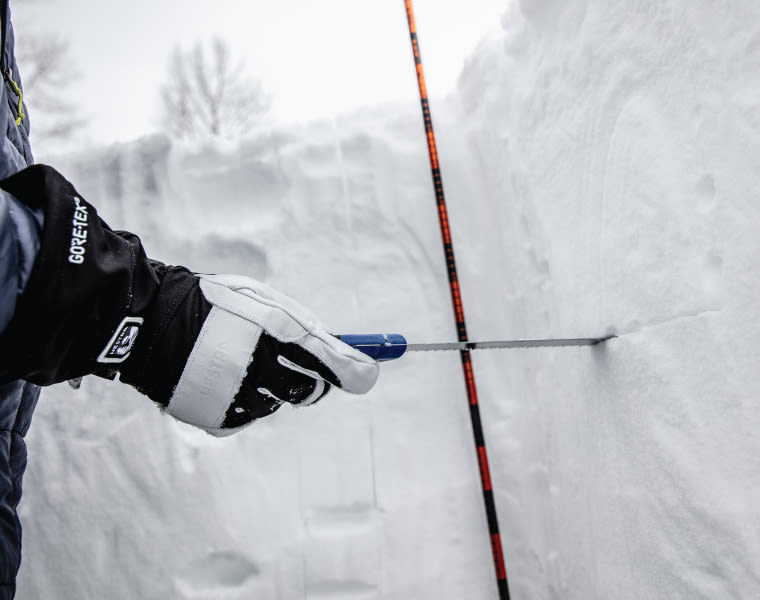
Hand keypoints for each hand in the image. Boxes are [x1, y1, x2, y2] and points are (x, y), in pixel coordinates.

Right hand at [0, 165, 378, 434]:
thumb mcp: (262, 300)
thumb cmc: (215, 306)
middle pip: (310, 391)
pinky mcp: (218, 418)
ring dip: (268, 387)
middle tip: (289, 361)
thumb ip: (305, 328)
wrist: (149, 322)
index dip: (354, 370)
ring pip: (276, 403)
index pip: (329, 361)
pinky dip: (243, 401)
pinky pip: (248, 415)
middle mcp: (258, 365)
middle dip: (310, 378)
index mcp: (272, 328)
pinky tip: (219, 378)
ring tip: (236, 361)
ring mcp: (237, 396)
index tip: (369, 374)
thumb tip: (349, 359)